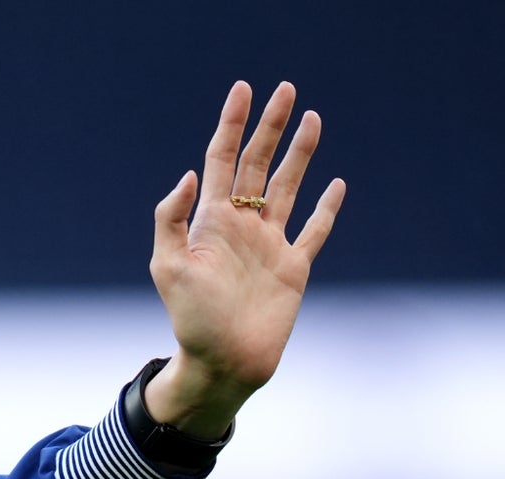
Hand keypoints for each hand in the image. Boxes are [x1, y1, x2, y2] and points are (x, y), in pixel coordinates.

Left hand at [145, 81, 345, 438]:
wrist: (223, 362)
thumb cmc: (190, 319)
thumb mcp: (168, 267)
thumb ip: (172, 219)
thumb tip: (188, 174)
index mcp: (210, 221)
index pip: (221, 160)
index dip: (232, 124)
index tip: (243, 90)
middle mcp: (241, 226)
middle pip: (259, 164)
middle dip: (271, 127)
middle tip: (286, 89)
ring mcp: (268, 245)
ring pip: (289, 188)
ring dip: (300, 153)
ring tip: (311, 117)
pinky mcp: (293, 267)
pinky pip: (314, 230)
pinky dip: (327, 207)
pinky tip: (336, 183)